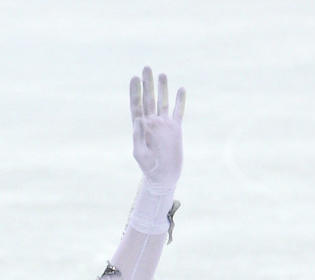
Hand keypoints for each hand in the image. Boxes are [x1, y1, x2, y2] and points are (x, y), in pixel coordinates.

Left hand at [130, 66, 183, 191]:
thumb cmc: (148, 167)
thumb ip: (138, 135)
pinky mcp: (176, 129)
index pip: (137, 105)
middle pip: (149, 99)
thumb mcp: (139, 153)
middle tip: (146, 68)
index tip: (134, 78)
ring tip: (161, 74)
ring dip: (163, 88)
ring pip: (163, 102)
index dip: (135, 91)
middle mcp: (152, 122)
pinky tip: (180, 89)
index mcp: (141, 127)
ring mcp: (164, 125)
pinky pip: (178, 111)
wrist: (163, 176)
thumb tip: (138, 118)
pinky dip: (179, 101)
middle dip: (147, 84)